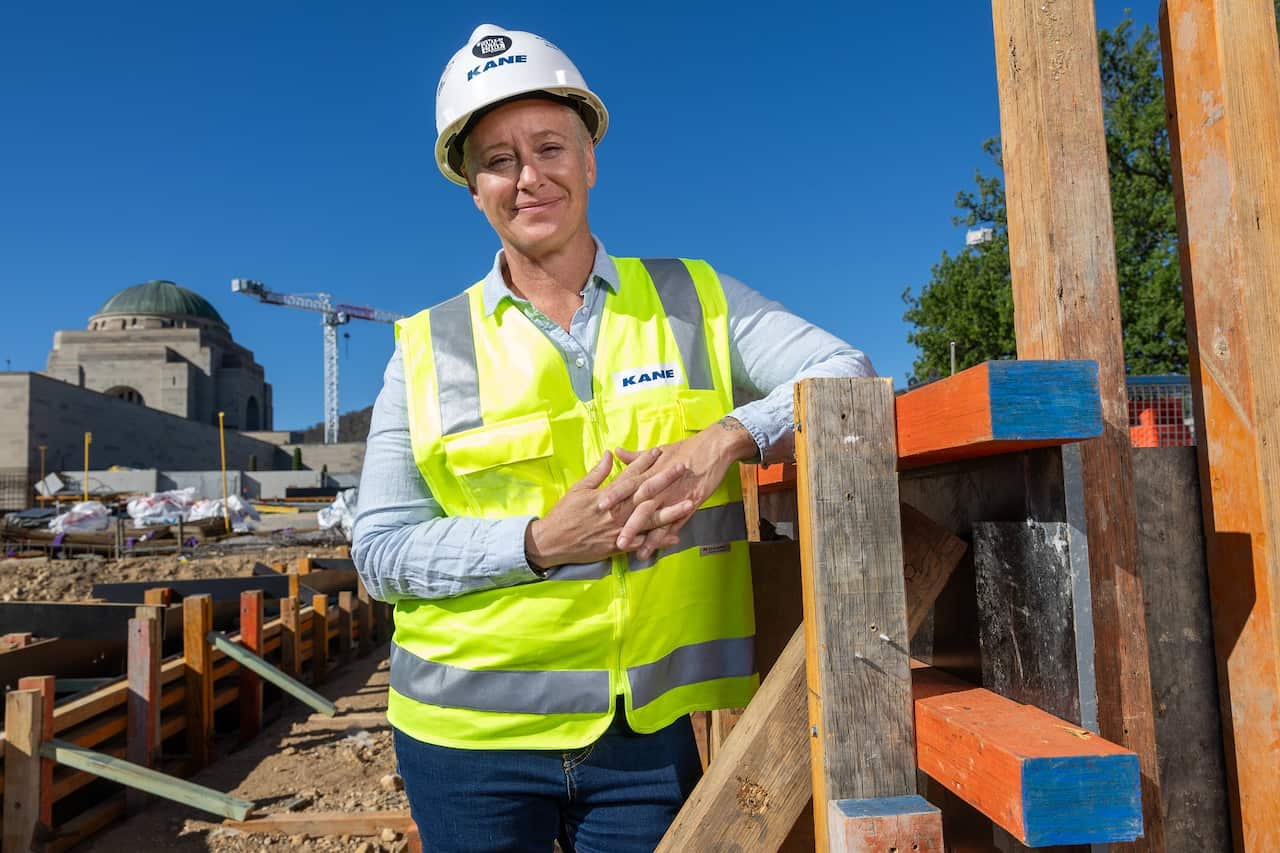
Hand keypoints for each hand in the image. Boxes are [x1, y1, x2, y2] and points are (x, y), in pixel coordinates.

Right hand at [524, 449, 695, 569]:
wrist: (552, 542)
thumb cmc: (564, 514)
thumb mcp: (578, 489)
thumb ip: (597, 473)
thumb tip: (608, 454)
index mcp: (607, 495)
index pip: (630, 475)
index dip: (645, 462)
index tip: (660, 451)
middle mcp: (616, 511)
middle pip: (644, 493)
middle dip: (665, 480)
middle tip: (682, 468)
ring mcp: (619, 530)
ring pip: (649, 520)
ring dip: (670, 511)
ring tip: (689, 503)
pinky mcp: (617, 546)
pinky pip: (642, 543)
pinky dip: (658, 540)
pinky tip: (675, 536)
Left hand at [597, 417, 757, 559]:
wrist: (714, 448)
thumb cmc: (686, 448)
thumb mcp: (660, 450)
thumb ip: (637, 457)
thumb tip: (617, 452)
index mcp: (651, 471)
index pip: (628, 484)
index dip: (614, 495)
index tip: (599, 505)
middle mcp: (661, 485)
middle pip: (641, 506)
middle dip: (628, 524)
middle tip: (615, 540)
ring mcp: (676, 496)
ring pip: (658, 518)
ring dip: (647, 536)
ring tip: (636, 552)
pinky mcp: (691, 503)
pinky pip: (678, 522)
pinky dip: (668, 535)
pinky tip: (659, 547)